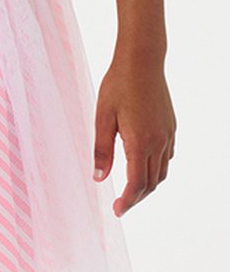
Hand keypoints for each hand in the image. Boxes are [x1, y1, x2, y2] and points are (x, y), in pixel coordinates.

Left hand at [93, 52, 175, 216]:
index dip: (127, 201)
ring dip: (148, 185)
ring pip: (162, 172)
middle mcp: (158, 142)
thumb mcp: (102, 117)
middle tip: (121, 203)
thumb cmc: (118, 85)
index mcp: (139, 142)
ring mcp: (167, 135)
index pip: (136, 184)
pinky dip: (157, 168)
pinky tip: (144, 163)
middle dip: (136, 197)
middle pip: (151, 183)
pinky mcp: (171, 126)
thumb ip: (101, 150)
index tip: (117, 210)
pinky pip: (167, 156)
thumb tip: (99, 178)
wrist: (142, 61)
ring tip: (131, 188)